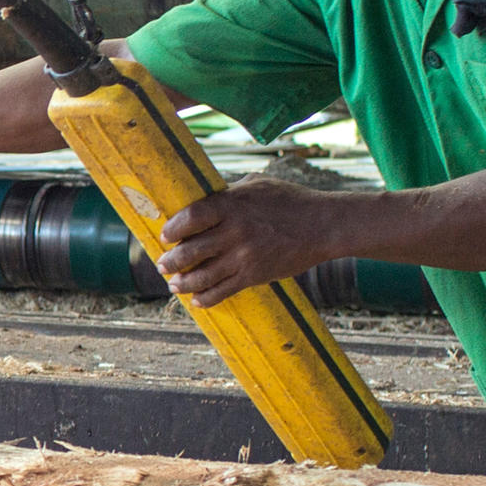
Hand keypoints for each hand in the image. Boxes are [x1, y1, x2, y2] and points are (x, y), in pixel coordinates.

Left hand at [152, 173, 351, 308]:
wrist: (322, 226)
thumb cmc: (290, 200)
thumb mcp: (256, 185)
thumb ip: (228, 194)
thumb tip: (204, 199)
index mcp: (232, 205)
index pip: (190, 218)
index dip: (173, 229)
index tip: (166, 236)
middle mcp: (234, 232)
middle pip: (190, 251)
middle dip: (171, 261)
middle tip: (163, 264)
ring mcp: (244, 256)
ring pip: (202, 276)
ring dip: (183, 283)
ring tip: (174, 285)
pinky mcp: (254, 276)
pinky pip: (223, 291)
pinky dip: (206, 298)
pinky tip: (197, 300)